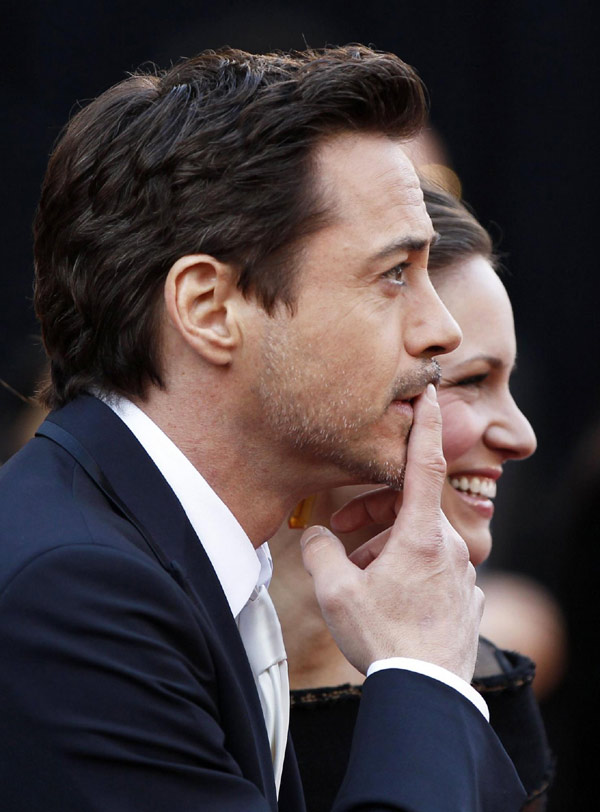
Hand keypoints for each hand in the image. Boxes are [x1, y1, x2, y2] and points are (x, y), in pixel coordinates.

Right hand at [300, 384, 482, 682]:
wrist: (424, 691)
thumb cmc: (381, 639)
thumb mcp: (335, 593)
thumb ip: (321, 552)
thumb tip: (317, 536)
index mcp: (421, 536)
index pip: (424, 464)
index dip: (424, 425)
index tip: (427, 394)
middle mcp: (449, 548)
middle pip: (411, 511)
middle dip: (376, 515)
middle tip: (343, 535)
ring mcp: (463, 574)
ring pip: (421, 543)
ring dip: (389, 549)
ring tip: (362, 579)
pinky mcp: (468, 598)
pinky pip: (436, 571)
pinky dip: (411, 572)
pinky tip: (392, 599)